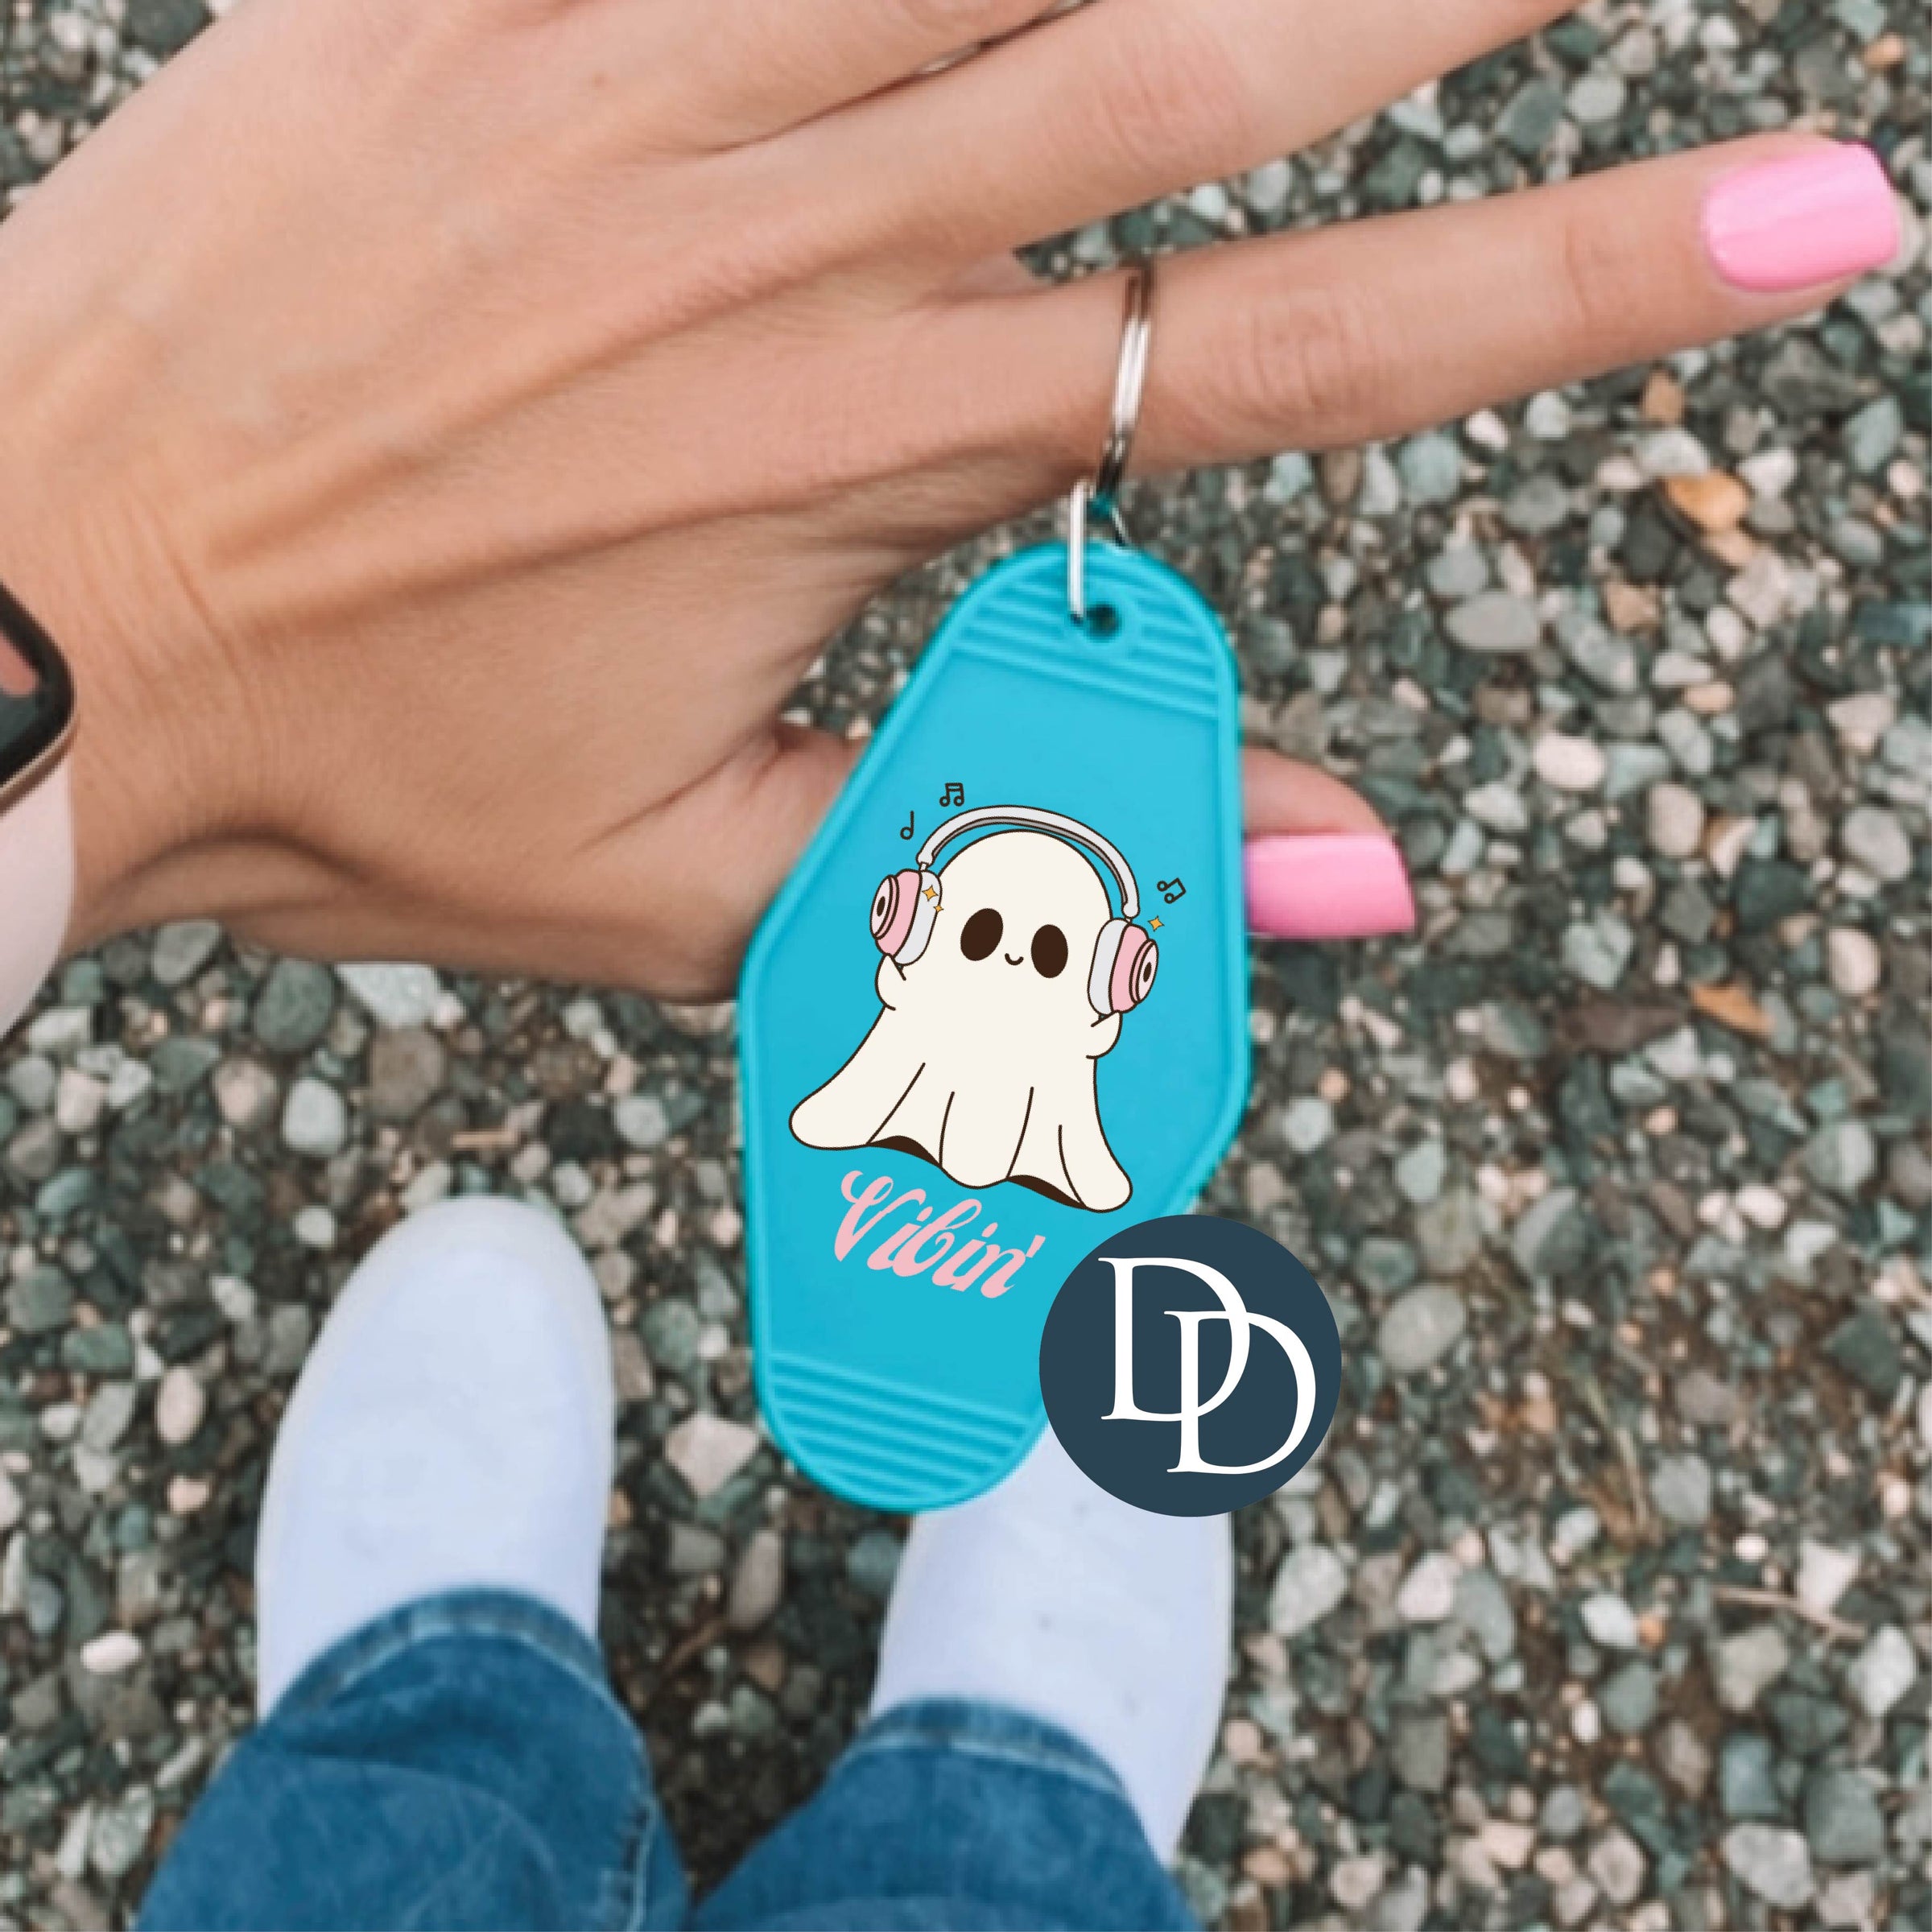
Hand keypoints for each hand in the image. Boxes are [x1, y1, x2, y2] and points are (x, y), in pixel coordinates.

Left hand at [0, 0, 1894, 995]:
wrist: (25, 614)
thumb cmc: (363, 782)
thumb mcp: (710, 894)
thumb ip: (1032, 862)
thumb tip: (1354, 878)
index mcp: (870, 455)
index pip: (1305, 356)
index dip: (1583, 290)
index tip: (1809, 217)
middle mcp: (785, 234)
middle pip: (1206, 50)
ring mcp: (619, 74)